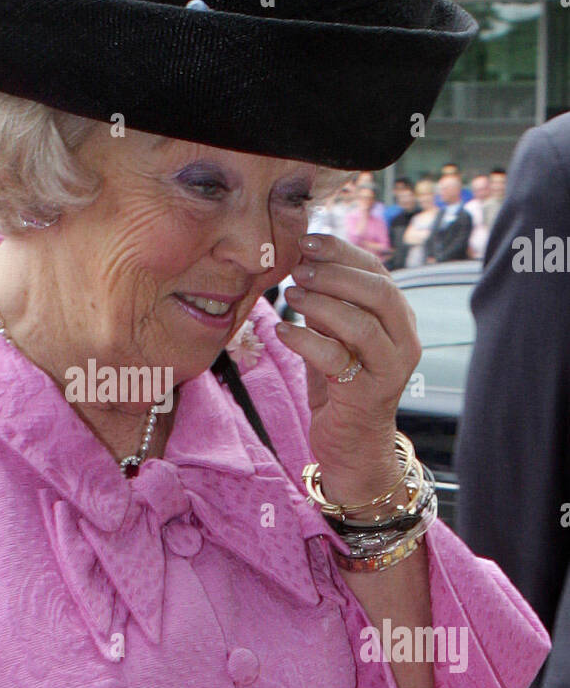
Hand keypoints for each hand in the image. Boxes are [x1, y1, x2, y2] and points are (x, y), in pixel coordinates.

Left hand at [277, 232, 421, 511]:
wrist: (352, 446)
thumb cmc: (341, 387)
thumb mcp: (335, 337)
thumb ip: (327, 304)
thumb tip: (302, 263)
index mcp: (399, 319)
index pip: (378, 272)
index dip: (343, 252)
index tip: (308, 240)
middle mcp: (404, 340)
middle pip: (379, 292)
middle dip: (336, 274)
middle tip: (299, 269)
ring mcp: (391, 368)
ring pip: (363, 324)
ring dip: (322, 304)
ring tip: (290, 296)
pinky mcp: (369, 394)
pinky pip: (337, 358)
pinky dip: (306, 340)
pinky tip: (282, 330)